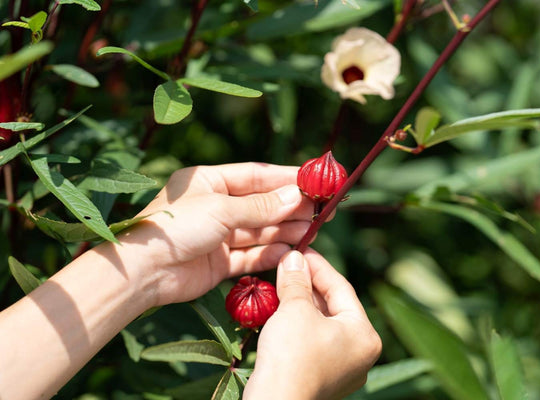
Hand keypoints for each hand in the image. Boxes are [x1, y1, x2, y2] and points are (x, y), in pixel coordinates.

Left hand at [114, 162, 314, 305]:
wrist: (143, 272)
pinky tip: (291, 250)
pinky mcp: (219, 262)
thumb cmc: (176, 227)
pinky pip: (250, 255)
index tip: (314, 181)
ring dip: (285, 230)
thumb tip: (297, 196)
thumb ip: (261, 206)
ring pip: (259, 230)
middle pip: (261, 204)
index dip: (286, 178)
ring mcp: (217, 235)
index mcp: (208, 181)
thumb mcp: (221, 209)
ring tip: (313, 229)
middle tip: (322, 209)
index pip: (255, 176)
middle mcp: (214, 206)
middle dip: (290, 207)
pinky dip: (270, 253)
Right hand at [244, 250, 381, 399]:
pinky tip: (280, 312)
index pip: (342, 288)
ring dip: (301, 304)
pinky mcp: (322, 379)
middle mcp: (360, 354)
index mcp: (365, 335)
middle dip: (308, 285)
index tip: (300, 250)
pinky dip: (298, 325)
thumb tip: (294, 257)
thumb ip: (297, 280)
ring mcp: (342, 370)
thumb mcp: (295, 309)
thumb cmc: (292, 355)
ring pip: (322, 325)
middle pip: (333, 307)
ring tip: (281, 284)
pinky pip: (313, 343)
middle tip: (288, 265)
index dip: (318, 265)